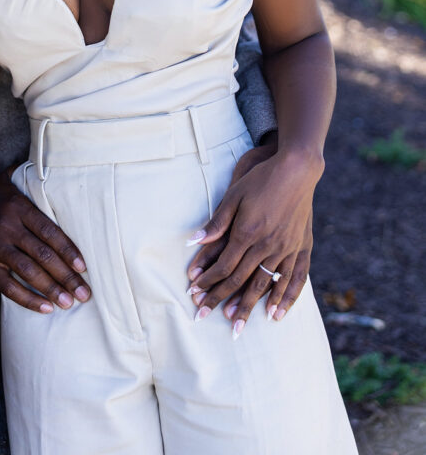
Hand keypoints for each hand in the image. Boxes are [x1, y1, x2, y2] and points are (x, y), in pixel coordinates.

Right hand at [0, 171, 90, 312]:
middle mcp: (7, 227)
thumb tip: (56, 163)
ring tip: (70, 303)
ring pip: (28, 272)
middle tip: (85, 294)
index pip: (50, 231)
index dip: (68, 250)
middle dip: (66, 276)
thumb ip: (30, 175)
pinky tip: (46, 308)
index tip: (84, 267)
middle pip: (43, 255)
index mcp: (18, 207)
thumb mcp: (9, 180)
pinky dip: (28, 299)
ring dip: (51, 290)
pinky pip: (8, 287)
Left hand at [186, 146, 321, 331]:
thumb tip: (193, 241)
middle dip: (220, 300)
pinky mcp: (301, 247)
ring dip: (249, 306)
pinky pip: (293, 279)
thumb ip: (217, 222)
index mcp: (247, 233)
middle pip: (240, 281)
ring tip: (236, 325)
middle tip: (205, 316)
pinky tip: (276, 314)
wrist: (296, 170)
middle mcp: (267, 245)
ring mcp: (286, 248)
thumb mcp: (234, 196)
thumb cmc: (261, 180)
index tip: (195, 294)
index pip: (223, 266)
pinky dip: (284, 298)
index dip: (208, 282)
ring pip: (265, 284)